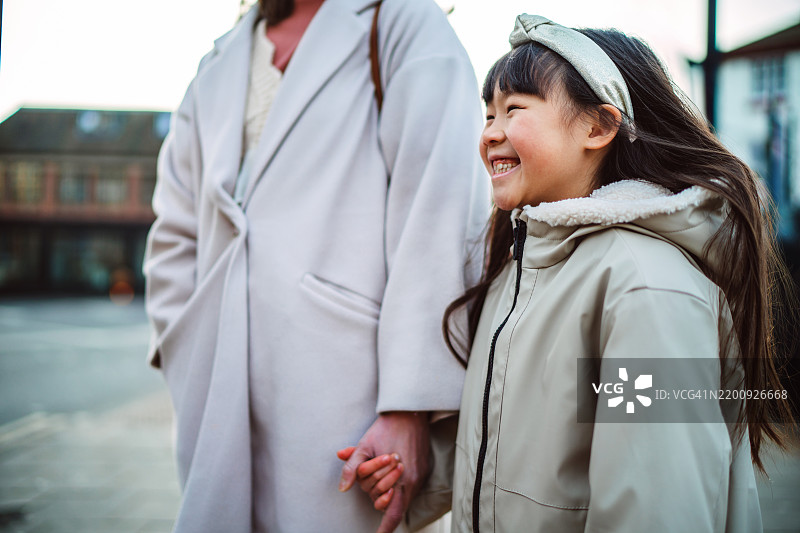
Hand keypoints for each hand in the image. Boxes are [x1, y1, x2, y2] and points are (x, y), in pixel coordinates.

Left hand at [338, 412, 430, 532]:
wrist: (409, 412)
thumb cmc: (385, 428)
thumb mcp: (364, 446)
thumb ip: (352, 468)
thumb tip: (342, 488)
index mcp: (401, 478)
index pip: (393, 513)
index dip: (386, 528)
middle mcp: (413, 480)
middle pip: (393, 504)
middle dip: (378, 497)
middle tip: (371, 481)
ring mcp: (419, 475)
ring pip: (402, 496)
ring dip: (388, 490)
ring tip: (381, 473)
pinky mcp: (423, 469)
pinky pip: (408, 486)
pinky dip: (397, 484)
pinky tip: (390, 472)